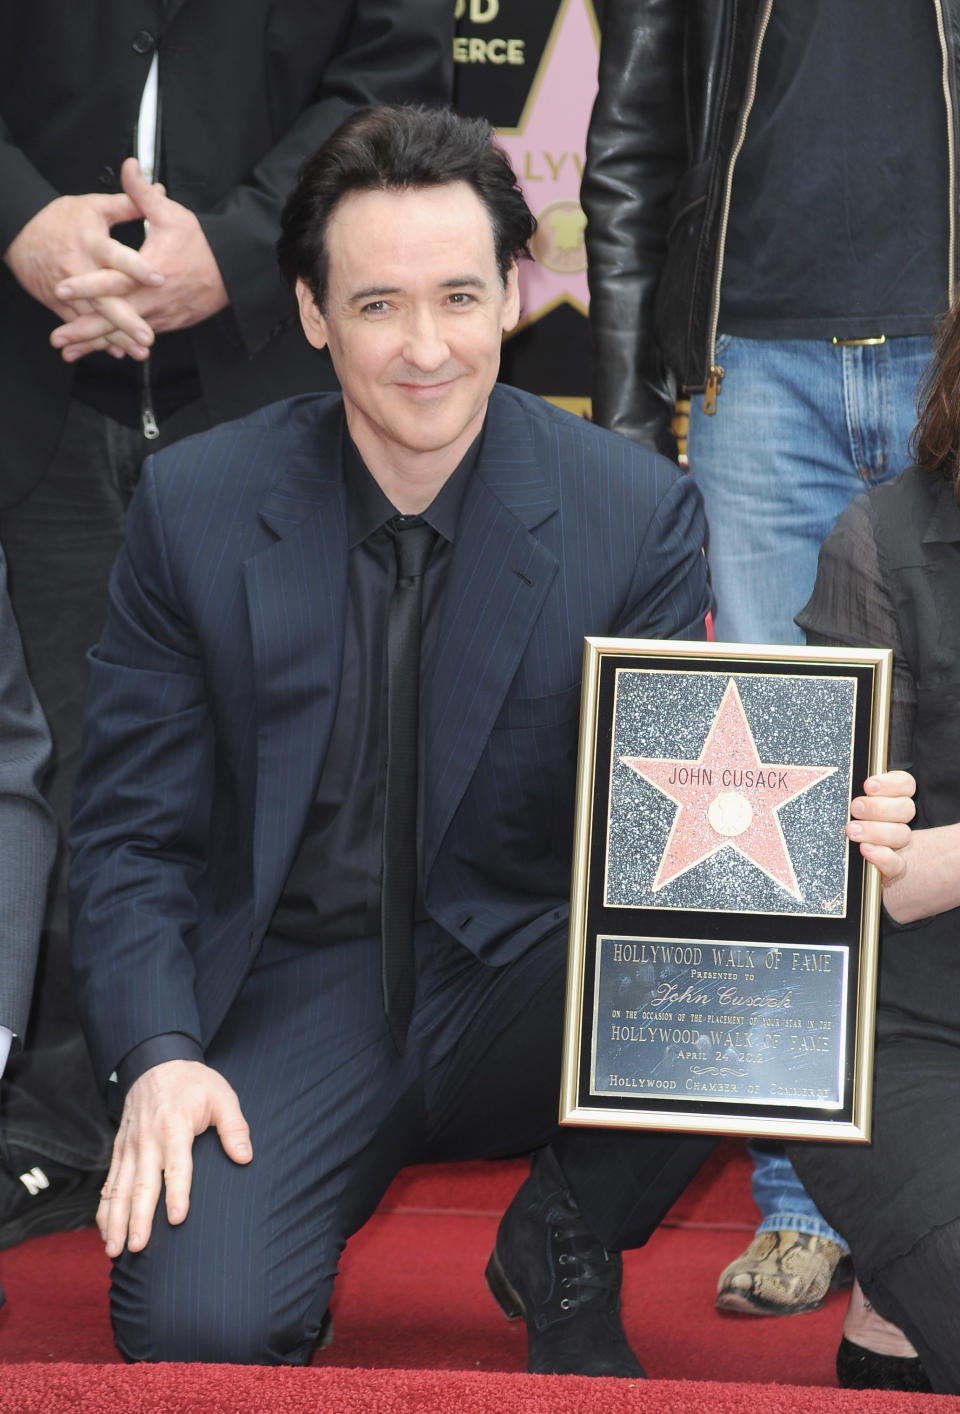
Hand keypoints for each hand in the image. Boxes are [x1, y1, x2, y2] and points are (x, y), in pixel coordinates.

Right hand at [4, 188, 162, 357]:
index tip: (159, 278)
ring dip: (115, 336)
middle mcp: (79, 268)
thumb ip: (128, 204)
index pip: (117, 256)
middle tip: (147, 337)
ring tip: (137, 351)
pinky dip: (96, 339)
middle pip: (104, 297)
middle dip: (126, 320)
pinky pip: (79, 324)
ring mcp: (67, 289)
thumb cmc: (60, 218)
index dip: (137, 267)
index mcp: (92, 242)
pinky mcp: (58, 302)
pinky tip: (115, 350)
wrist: (19, 232)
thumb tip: (159, 189)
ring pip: (93, 317)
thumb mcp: (93, 206)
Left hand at [49, 159, 228, 360]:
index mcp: (151, 272)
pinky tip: (99, 351)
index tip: (61, 289)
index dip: (86, 286)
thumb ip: (143, 193)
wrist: (234, 272)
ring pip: (124, 334)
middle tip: (57, 342)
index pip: (113, 281)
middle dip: (83, 331)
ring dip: (96, 345)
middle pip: (114, 320)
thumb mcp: (173, 214)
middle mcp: (154, 300)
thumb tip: (128, 165)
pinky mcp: (168, 324)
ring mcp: (162, 316)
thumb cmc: (202, 242)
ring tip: (69, 353)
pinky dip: (118, 344)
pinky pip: (139, 337)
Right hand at [99, 1058, 251, 1257]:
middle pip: (141, 1184)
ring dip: (116, 1220)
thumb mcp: (222, 1096)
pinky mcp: (119, 1150)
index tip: (178, 1219)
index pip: (177, 1165)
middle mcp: (148, 1139)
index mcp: (175, 1126)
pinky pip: (109, 1183)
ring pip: (119, 1188)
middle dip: (138, 1217)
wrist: (156, 1063)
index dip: (177, 1192)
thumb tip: (245, 1157)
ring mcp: (129, 1146)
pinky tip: (105, 1233)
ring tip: (116, 1250)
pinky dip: (104, 1209)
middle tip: (137, 1247)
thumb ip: (234, 1127)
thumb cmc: (194, 1084)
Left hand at [846, 769, 915, 885]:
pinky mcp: (892, 870)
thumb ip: (846, 792)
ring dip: (876, 830)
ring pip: (902, 834)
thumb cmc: (836, 826)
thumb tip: (827, 776)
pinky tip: (865, 849)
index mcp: (890, 800)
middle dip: (878, 807)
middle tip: (855, 807)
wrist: (839, 866)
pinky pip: (896, 864)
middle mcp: (897, 821)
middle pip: (905, 808)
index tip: (868, 785)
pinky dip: (882, 856)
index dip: (891, 783)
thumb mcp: (838, 805)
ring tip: (851, 830)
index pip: (905, 785)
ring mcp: (897, 846)